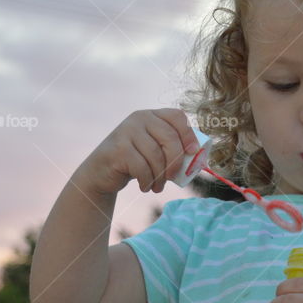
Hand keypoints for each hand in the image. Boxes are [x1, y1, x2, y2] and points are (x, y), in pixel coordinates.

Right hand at [79, 108, 199, 194]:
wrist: (101, 171)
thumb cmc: (135, 161)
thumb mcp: (154, 150)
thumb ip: (172, 148)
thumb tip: (200, 159)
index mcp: (152, 115)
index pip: (177, 116)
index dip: (188, 134)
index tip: (193, 152)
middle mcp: (139, 118)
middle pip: (169, 138)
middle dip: (176, 162)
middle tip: (174, 177)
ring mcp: (126, 131)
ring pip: (156, 155)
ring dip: (160, 176)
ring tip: (157, 187)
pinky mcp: (118, 148)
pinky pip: (142, 167)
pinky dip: (147, 181)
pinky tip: (145, 186)